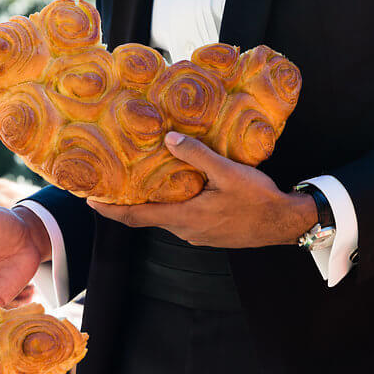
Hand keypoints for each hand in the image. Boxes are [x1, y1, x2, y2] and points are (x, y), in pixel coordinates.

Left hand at [88, 132, 316, 247]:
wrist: (285, 224)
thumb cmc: (258, 199)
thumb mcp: (229, 172)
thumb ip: (198, 155)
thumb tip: (169, 139)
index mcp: (184, 217)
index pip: (136, 217)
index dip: (110, 210)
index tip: (89, 201)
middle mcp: (185, 229)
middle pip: (146, 217)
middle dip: (125, 203)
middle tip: (108, 186)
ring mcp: (196, 234)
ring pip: (164, 217)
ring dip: (149, 202)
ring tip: (137, 181)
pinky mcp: (207, 233)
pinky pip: (180, 218)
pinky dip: (169, 205)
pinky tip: (174, 188)